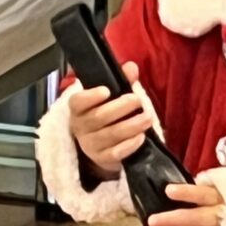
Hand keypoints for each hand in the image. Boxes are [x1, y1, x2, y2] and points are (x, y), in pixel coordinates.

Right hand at [68, 62, 152, 178]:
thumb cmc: (106, 115)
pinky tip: (141, 137)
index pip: (77, 102)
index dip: (90, 97)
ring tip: (147, 117)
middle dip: (121, 107)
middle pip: (99, 117)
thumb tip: (131, 67)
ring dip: (132, 125)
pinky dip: (130, 144)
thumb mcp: (111, 97)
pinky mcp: (102, 158)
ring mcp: (90, 145)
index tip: (106, 90)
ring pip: (110, 134)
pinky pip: (116, 153)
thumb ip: (121, 80)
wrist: (102, 146)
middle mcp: (81, 127)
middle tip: (137, 100)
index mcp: (78, 109)